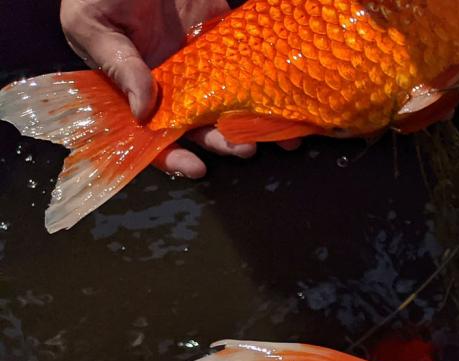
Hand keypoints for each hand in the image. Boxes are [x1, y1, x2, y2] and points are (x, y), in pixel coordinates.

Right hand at [59, 0, 262, 176]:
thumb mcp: (94, 24)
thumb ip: (119, 65)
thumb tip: (144, 112)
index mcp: (137, 87)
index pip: (155, 135)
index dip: (174, 156)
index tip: (196, 167)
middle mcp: (175, 84)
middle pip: (203, 127)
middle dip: (225, 142)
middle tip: (245, 149)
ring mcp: (205, 66)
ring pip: (233, 105)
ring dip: (257, 124)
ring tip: (281, 136)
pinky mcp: (229, 42)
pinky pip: (253, 70)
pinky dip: (274, 88)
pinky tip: (293, 103)